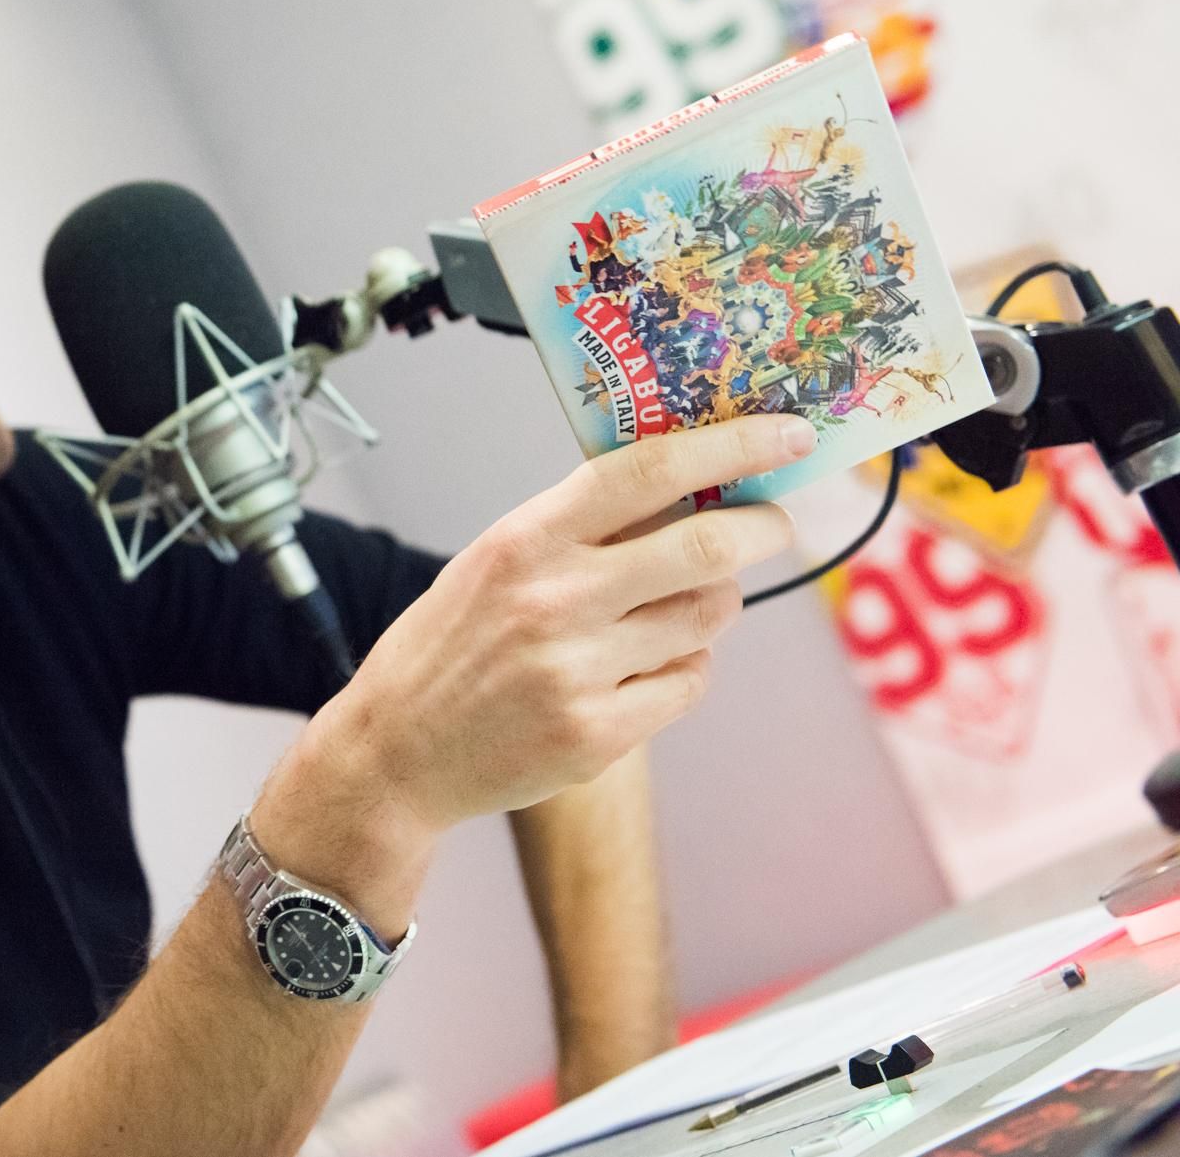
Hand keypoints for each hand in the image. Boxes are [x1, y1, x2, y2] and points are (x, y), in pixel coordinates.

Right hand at [320, 415, 810, 835]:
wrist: (397, 752)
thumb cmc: (451, 644)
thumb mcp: (495, 561)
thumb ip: (579, 526)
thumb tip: (689, 483)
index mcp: (525, 540)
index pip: (649, 471)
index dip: (732, 445)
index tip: (788, 433)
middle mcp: (554, 600)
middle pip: (706, 546)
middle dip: (761, 528)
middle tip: (771, 524)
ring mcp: (577, 671)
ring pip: (708, 619)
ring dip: (711, 605)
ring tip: (672, 609)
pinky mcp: (598, 734)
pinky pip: (688, 683)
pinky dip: (683, 669)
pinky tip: (640, 670)